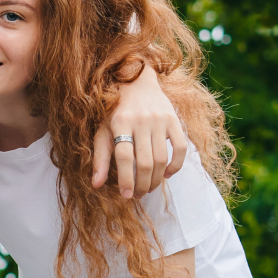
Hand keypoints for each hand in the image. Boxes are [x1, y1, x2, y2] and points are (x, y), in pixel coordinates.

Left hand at [92, 64, 185, 197]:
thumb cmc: (115, 111)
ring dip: (156, 179)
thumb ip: (100, 158)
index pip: (124, 157)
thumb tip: (96, 185)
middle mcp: (141, 121)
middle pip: (144, 162)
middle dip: (142, 184)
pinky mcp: (174, 120)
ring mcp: (160, 120)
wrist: (136, 82)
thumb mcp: (102, 131)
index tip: (126, 196)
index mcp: (121, 122)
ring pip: (162, 159)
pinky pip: (181, 148)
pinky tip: (167, 174)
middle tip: (138, 195)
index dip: (126, 179)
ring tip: (149, 188)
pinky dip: (176, 165)